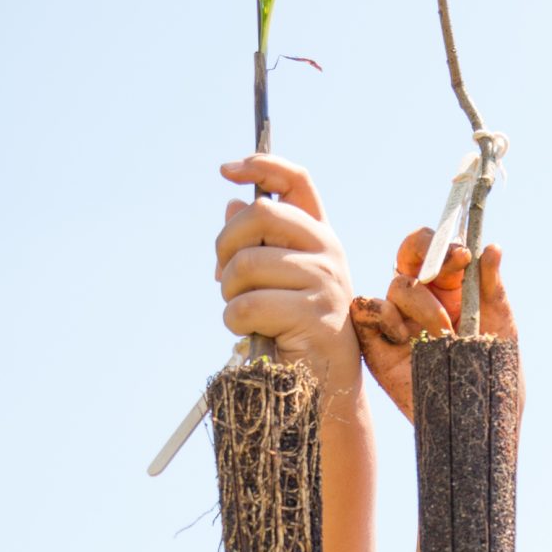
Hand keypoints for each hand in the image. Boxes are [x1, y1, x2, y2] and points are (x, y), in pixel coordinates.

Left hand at [215, 156, 359, 397]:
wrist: (325, 385)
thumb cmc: (295, 331)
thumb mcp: (277, 280)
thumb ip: (258, 244)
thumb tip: (231, 204)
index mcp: (320, 237)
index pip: (297, 182)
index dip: (262, 166)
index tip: (227, 169)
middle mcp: (328, 251)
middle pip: (261, 216)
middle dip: (226, 245)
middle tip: (223, 277)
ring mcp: (325, 281)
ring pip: (246, 267)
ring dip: (229, 294)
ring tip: (243, 312)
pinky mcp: (313, 314)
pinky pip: (247, 306)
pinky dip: (235, 321)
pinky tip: (253, 331)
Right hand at [351, 230, 516, 422]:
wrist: (478, 421)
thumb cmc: (494, 375)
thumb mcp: (500, 325)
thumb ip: (492, 286)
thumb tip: (492, 247)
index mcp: (449, 291)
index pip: (433, 251)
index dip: (441, 243)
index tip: (462, 256)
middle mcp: (421, 303)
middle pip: (409, 259)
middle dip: (430, 261)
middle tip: (453, 274)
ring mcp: (398, 324)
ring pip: (396, 287)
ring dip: (421, 303)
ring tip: (443, 335)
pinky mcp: (377, 347)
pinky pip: (364, 311)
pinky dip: (383, 315)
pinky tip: (405, 338)